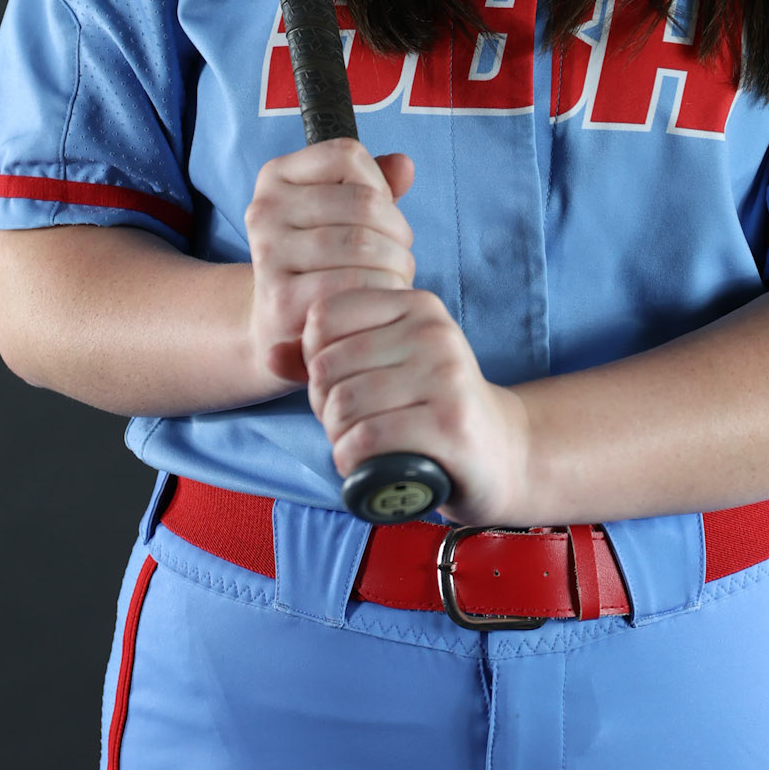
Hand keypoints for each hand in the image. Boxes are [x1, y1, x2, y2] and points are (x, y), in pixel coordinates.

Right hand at [243, 138, 416, 391]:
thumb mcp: (341, 215)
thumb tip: (404, 166)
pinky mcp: (281, 299)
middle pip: (363, 202)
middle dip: (398, 231)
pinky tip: (379, 300)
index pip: (347, 155)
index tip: (382, 214)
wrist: (277, 327)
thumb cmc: (321, 262)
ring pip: (362, 243)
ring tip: (394, 277)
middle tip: (400, 255)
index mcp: (276, 176)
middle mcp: (265, 209)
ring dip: (396, 263)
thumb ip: (374, 185)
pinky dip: (381, 291)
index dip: (380, 184)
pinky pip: (353, 285)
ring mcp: (269, 254)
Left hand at [301, 285, 531, 526]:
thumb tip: (268, 355)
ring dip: (337, 437)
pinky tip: (362, 465)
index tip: (337, 383)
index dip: (313, 358)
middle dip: (322, 405)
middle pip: (328, 365)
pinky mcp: (450, 425)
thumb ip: (328, 357)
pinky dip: (352, 459)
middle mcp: (433, 332)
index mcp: (416, 304)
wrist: (501, 452)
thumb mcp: (386, 366)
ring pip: (344, 404)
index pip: (324, 316)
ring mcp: (446, 376)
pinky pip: (368, 439)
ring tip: (357, 444)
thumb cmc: (429, 407)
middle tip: (346, 424)